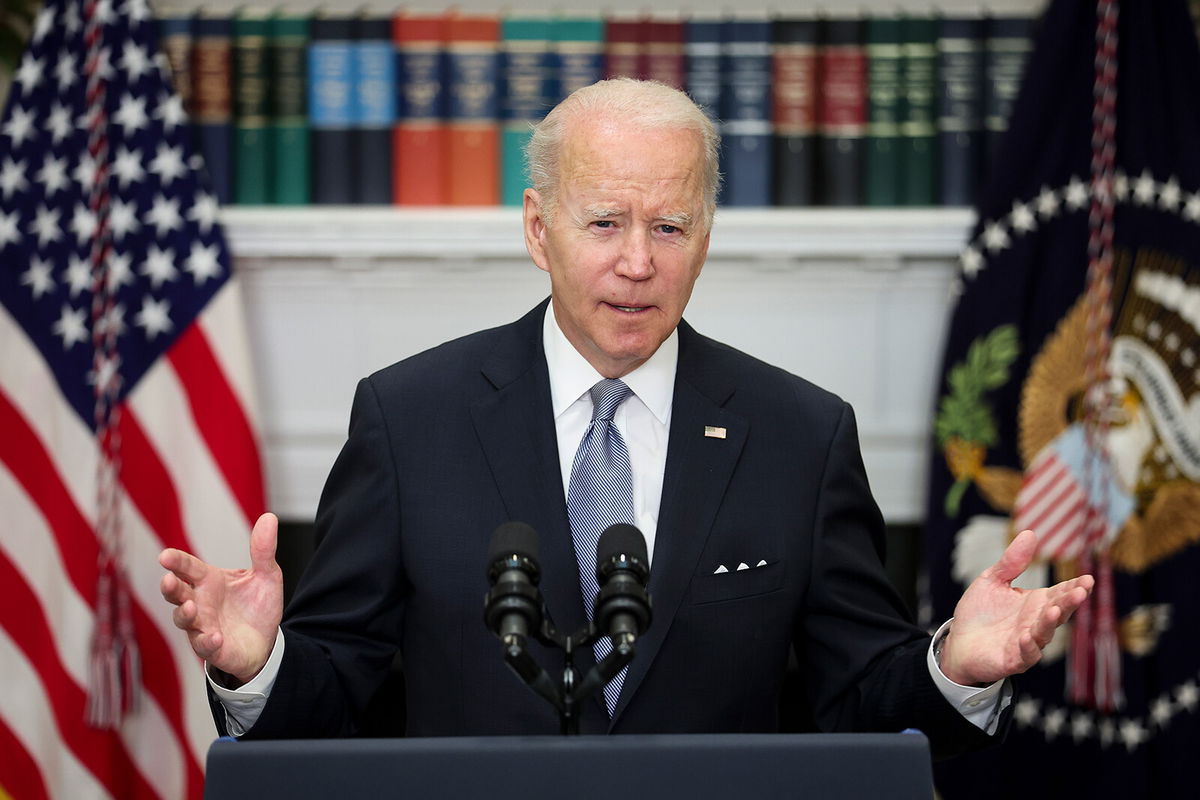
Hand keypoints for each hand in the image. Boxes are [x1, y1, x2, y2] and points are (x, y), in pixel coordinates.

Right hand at [159, 512, 283, 685]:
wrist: (267, 641)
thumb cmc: (257, 606)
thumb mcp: (266, 575)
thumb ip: (263, 550)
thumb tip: (269, 517)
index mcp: (209, 581)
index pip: (188, 568)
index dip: (176, 561)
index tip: (165, 556)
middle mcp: (200, 602)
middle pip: (177, 593)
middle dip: (170, 587)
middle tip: (168, 580)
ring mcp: (202, 626)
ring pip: (183, 620)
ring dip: (184, 614)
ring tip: (190, 607)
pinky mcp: (212, 648)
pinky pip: (204, 646)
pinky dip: (207, 641)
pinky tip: (216, 637)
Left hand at [940, 528, 1093, 686]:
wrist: (958, 642)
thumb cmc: (980, 613)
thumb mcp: (993, 581)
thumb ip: (1011, 562)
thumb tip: (1030, 533)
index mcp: (1035, 603)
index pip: (1060, 593)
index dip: (1074, 587)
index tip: (1087, 579)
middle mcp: (1036, 623)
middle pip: (1058, 612)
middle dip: (1069, 602)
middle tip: (1080, 591)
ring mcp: (1027, 642)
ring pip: (1044, 633)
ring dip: (1050, 623)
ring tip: (1055, 610)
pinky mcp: (1013, 659)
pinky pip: (1025, 654)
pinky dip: (1027, 646)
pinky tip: (1026, 636)